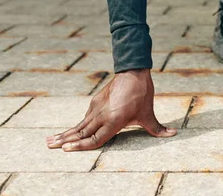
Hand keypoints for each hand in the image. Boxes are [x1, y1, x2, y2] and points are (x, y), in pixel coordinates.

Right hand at [46, 69, 176, 151]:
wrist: (133, 72)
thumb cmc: (141, 94)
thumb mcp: (148, 113)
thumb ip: (157, 128)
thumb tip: (173, 134)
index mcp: (113, 121)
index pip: (94, 139)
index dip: (80, 146)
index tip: (65, 149)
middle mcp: (102, 115)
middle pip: (81, 132)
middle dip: (65, 141)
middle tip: (49, 146)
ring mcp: (97, 107)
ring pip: (80, 124)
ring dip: (66, 133)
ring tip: (50, 140)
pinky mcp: (96, 101)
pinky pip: (85, 117)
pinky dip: (76, 124)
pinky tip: (70, 130)